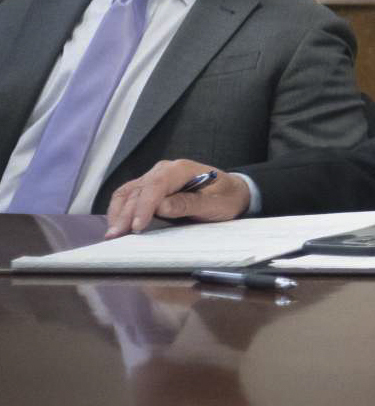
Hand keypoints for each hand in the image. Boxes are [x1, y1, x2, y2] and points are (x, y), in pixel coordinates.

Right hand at [105, 160, 250, 235]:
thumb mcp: (216, 203)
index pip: (156, 185)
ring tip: (112, 234)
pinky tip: (117, 225)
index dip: (144, 206)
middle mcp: (164, 170)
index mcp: (181, 169)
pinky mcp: (150, 188)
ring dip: (117, 212)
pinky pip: (129, 196)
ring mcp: (155, 177)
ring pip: (128, 192)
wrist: (232, 191)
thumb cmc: (227, 197)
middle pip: (137, 190)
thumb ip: (189, 204)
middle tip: (116, 236)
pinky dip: (120, 210)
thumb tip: (161, 207)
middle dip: (125, 213)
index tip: (137, 226)